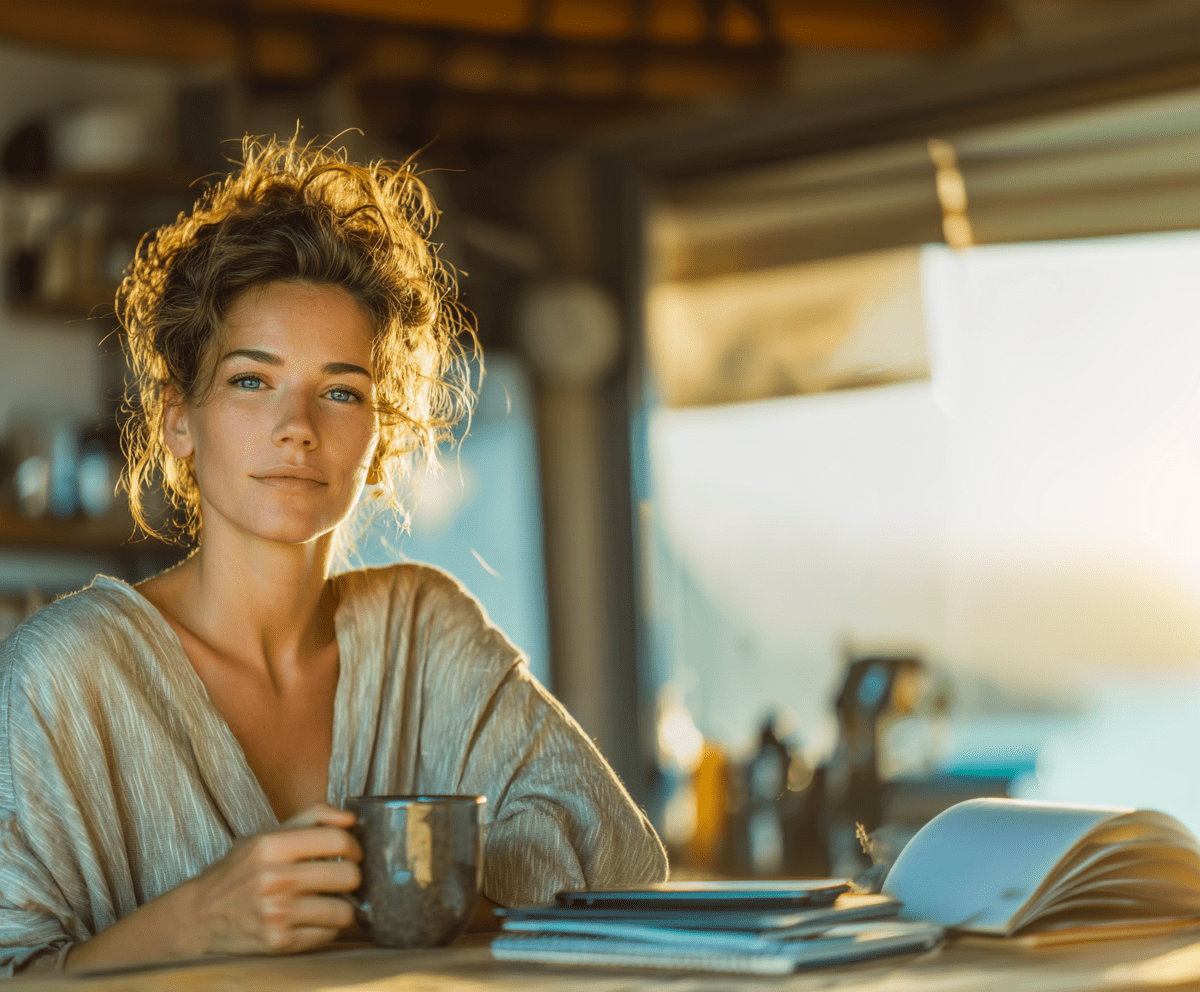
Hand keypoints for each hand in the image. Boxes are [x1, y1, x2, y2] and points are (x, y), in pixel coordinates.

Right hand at [183, 802, 360, 955]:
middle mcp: (273, 879)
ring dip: (342, 905)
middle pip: (348, 876)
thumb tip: (350, 819)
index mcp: (271, 846)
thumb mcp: (266, 835)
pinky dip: (327, 927)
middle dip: (352, 876)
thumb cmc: (238, 872)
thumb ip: (310, 817)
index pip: (338, 840)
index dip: (354, 846)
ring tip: (329, 899)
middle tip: (343, 877)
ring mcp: (276, 914)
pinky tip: (312, 918)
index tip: (352, 852)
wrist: (199, 915)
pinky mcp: (278, 943)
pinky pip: (328, 934)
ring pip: (343, 911)